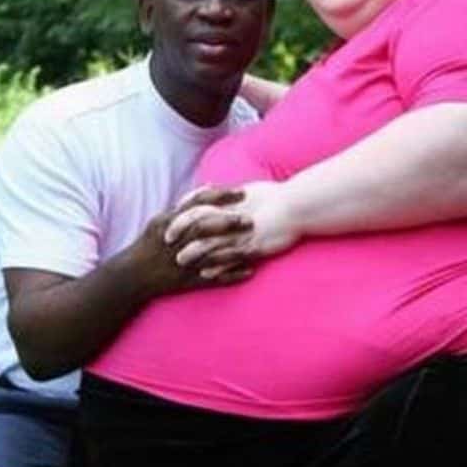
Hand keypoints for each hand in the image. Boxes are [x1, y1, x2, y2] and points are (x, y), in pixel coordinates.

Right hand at [130, 186, 254, 295]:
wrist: (133, 275)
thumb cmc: (151, 243)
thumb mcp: (162, 219)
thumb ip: (186, 204)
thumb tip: (211, 186)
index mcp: (170, 222)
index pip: (198, 204)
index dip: (221, 196)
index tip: (242, 192)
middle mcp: (176, 241)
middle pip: (203, 228)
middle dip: (227, 223)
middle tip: (250, 219)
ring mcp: (182, 262)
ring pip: (210, 254)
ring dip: (234, 250)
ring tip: (255, 245)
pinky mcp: (187, 280)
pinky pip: (213, 278)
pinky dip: (232, 276)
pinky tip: (249, 271)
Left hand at [165, 181, 300, 272]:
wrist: (299, 205)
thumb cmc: (276, 197)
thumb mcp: (249, 192)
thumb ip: (228, 196)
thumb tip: (213, 192)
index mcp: (230, 203)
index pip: (197, 208)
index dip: (180, 218)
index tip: (168, 227)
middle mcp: (233, 217)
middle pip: (199, 226)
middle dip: (182, 236)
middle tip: (167, 246)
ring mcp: (242, 233)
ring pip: (212, 244)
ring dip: (195, 253)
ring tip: (181, 263)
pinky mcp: (254, 246)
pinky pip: (232, 258)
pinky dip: (218, 266)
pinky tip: (206, 274)